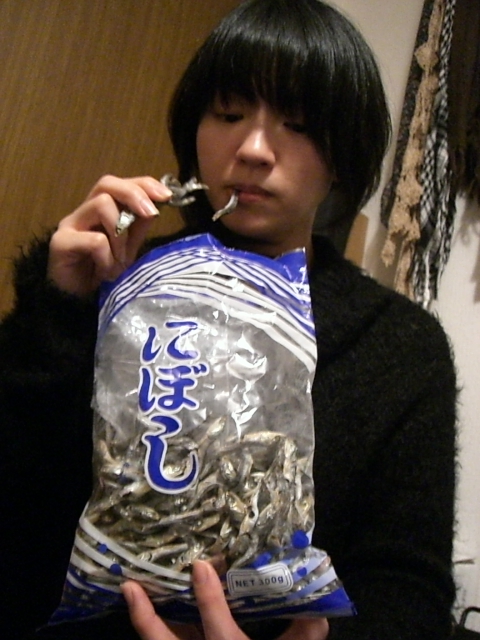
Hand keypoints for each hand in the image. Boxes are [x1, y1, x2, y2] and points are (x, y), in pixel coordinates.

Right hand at [48, 175, 171, 296]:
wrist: (76, 302)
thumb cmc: (102, 274)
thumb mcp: (128, 249)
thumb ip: (138, 227)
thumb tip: (156, 205)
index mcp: (101, 210)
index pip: (121, 184)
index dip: (144, 184)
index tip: (167, 195)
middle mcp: (84, 212)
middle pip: (106, 184)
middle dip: (133, 195)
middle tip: (151, 214)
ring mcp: (70, 225)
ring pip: (101, 205)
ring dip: (120, 234)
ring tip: (120, 260)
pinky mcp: (60, 243)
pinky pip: (94, 239)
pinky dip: (107, 257)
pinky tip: (105, 272)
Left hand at [122, 560, 328, 639]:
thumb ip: (302, 638)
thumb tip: (319, 612)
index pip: (218, 630)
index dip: (210, 600)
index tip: (201, 566)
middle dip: (147, 618)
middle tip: (130, 585)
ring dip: (143, 619)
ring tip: (129, 588)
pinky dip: (154, 626)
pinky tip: (147, 603)